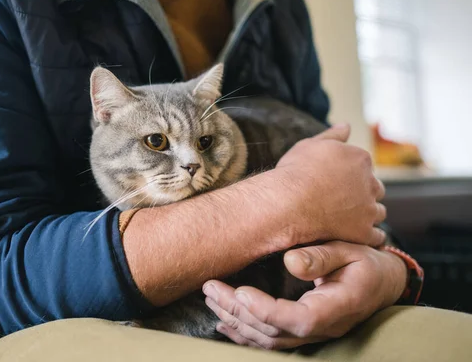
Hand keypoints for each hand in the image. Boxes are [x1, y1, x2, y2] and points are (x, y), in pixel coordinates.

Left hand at [202, 241, 406, 349]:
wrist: (382, 282)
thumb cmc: (366, 263)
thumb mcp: (349, 250)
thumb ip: (321, 257)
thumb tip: (290, 262)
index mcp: (337, 307)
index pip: (298, 319)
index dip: (266, 310)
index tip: (238, 292)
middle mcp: (323, 328)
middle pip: (273, 330)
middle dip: (236, 310)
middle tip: (210, 287)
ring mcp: (313, 335)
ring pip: (267, 339)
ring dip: (235, 321)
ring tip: (210, 299)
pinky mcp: (303, 333)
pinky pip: (270, 341)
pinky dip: (244, 334)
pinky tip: (224, 324)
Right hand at [274, 124, 386, 246]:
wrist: (288, 201)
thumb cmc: (295, 172)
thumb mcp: (309, 145)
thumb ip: (331, 136)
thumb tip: (345, 125)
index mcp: (359, 158)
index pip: (364, 167)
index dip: (350, 176)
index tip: (336, 184)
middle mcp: (370, 182)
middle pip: (375, 189)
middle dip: (363, 194)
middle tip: (341, 202)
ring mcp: (368, 208)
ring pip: (378, 212)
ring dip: (368, 215)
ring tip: (347, 220)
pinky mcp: (363, 231)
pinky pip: (376, 236)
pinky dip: (370, 236)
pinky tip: (357, 236)